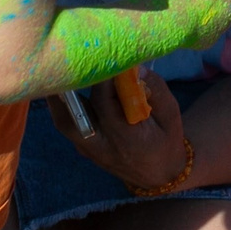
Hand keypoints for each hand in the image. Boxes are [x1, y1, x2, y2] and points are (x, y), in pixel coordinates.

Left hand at [54, 66, 190, 189]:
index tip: (103, 55)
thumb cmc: (166, 140)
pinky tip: (61, 84)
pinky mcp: (82, 148)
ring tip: (58, 68)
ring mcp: (88, 149)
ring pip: (64, 120)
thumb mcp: (172, 114)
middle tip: (76, 56)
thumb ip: (156, 89)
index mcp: (127, 137)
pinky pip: (66, 124)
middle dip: (76, 82)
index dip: (101, 77)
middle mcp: (103, 145)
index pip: (105, 102)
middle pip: (78, 111)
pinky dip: (61, 103)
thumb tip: (135, 68)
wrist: (157, 174)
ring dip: (60, 94)